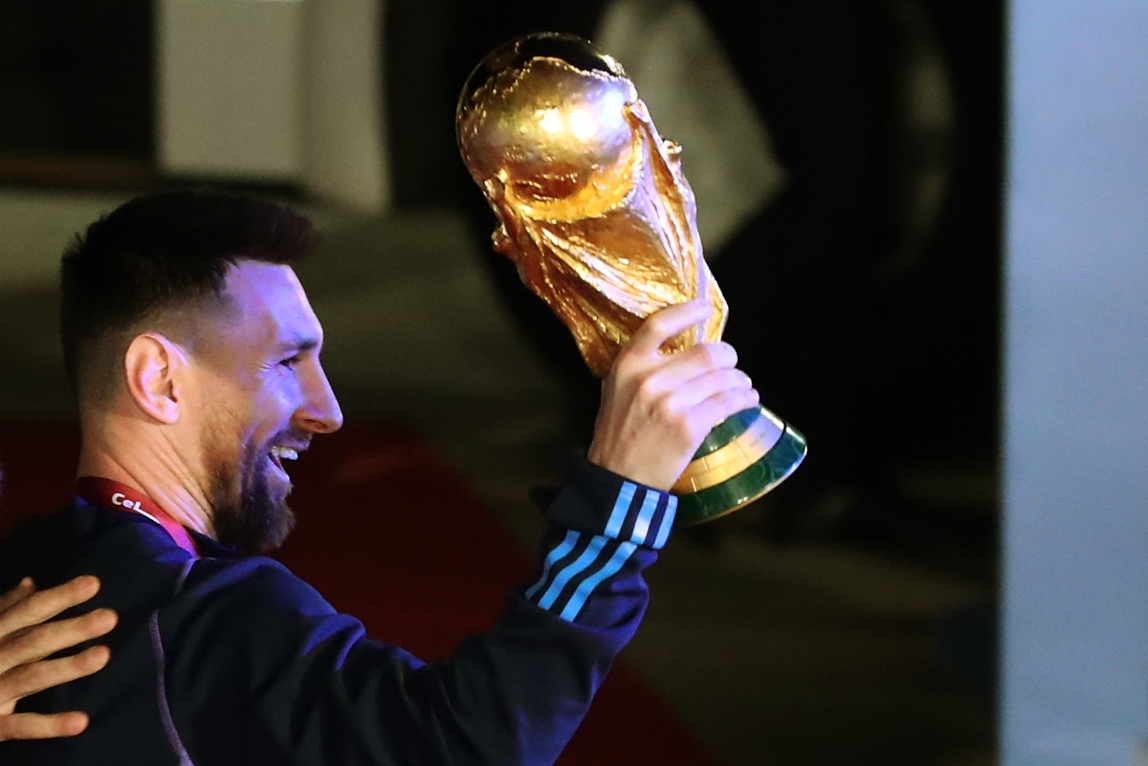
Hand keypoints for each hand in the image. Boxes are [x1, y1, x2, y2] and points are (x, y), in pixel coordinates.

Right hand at [0, 576, 116, 740]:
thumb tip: (31, 583)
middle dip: (71, 629)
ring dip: (67, 667)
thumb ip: (5, 609)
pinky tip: (81, 722)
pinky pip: (18, 725)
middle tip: (110, 617)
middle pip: (33, 641)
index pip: (28, 611)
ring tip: (103, 655)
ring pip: (30, 677)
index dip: (59, 597)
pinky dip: (48, 725)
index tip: (94, 583)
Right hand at [587, 301, 759, 489]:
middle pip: (706, 352)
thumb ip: (643, 365)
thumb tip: (683, 346)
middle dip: (728, 356)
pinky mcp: (689, 427)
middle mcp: (649, 379)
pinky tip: (748, 399)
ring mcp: (670, 403)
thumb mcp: (618, 389)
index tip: (705, 309)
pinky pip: (727, 403)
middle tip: (731, 362)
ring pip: (722, 377)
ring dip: (740, 380)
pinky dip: (744, 399)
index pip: (660, 324)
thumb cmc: (619, 431)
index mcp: (628, 364)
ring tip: (742, 385)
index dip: (687, 311)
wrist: (618, 477)